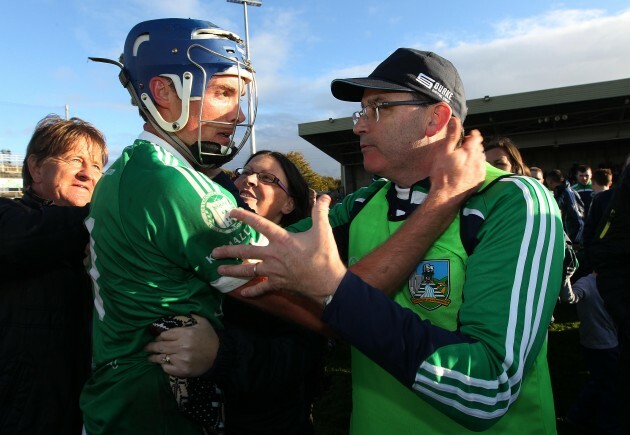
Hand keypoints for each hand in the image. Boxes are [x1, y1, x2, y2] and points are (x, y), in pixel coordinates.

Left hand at [145, 314, 218, 376]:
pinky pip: (167, 368)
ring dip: (153, 357)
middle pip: (160, 346)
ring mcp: (181, 360)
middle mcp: (182, 346)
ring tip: (150, 357)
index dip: (159, 336)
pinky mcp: (182, 370)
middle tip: (146, 347)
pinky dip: (163, 366)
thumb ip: (187, 317)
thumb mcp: (201, 322)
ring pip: (161, 358)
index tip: (156, 337)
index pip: (164, 334)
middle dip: (151, 346)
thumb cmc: (209, 337)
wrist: (219, 356)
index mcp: (185, 333)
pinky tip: (163, 364)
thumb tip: (173, 315)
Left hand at [212, 195, 346, 301]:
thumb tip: (325, 196)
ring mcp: (274, 271)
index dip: (244, 217)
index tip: (231, 213)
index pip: (259, 224)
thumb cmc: (324, 256)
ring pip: (248, 271)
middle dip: (227, 252)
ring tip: (219, 271)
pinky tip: (243, 294)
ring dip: (232, 271)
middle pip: (245, 252)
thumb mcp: (323, 231)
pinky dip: (253, 291)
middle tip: (213, 253)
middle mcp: (273, 255)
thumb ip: (320, 212)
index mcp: (282, 240)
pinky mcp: (278, 284)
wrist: (328, 283)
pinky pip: (262, 288)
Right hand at [428, 117, 484, 203]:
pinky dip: (475, 167)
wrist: (446, 196)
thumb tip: (455, 120)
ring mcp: (480, 171)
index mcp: (470, 151)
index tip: (467, 136)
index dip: (472, 135)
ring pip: (481, 158)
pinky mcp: (479, 180)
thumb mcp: (444, 152)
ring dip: (474, 156)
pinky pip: (481, 169)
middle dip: (472, 146)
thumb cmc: (442, 174)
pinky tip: (466, 170)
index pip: (477, 136)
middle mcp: (478, 159)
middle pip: (479, 147)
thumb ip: (452, 135)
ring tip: (463, 160)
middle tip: (461, 149)